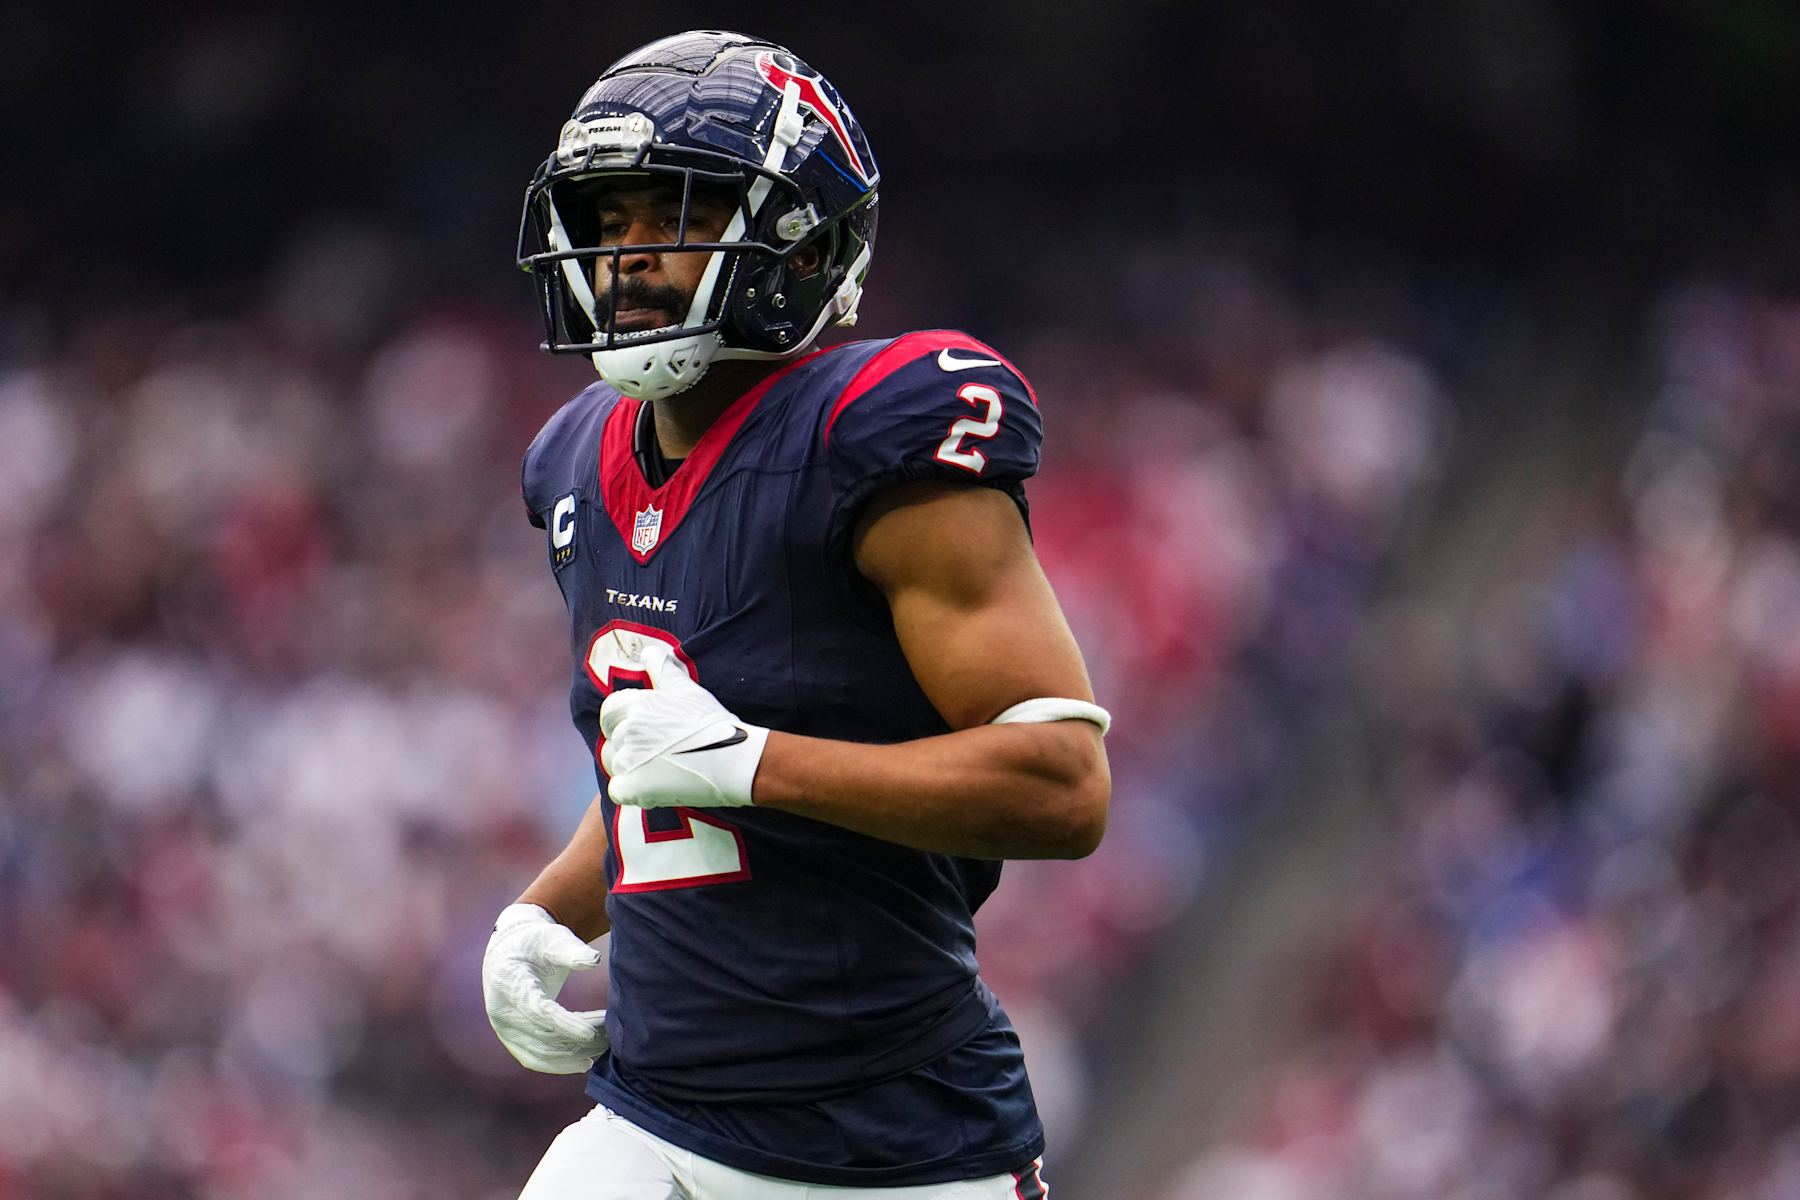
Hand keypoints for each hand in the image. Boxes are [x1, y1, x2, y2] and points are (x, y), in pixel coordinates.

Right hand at [482, 903, 608, 1073]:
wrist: (509, 953)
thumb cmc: (536, 942)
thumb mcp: (553, 938)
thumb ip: (572, 951)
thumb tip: (594, 961)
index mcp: (510, 982)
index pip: (539, 1010)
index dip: (564, 1024)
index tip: (590, 1033)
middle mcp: (502, 1010)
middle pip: (543, 1034)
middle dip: (577, 1039)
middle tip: (611, 1037)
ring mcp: (504, 1028)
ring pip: (540, 1052)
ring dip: (573, 1055)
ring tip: (604, 1048)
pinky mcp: (511, 1038)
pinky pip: (533, 1058)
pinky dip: (559, 1063)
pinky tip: (585, 1061)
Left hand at [599, 641, 768, 808]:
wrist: (735, 759)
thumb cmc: (713, 723)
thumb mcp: (688, 690)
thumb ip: (662, 669)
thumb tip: (647, 651)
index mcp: (638, 704)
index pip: (609, 711)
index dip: (621, 721)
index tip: (639, 730)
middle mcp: (629, 730)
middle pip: (612, 740)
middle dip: (629, 747)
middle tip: (657, 753)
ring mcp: (630, 760)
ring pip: (614, 765)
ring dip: (630, 768)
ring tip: (659, 770)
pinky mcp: (634, 787)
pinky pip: (617, 790)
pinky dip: (631, 791)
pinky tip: (653, 787)